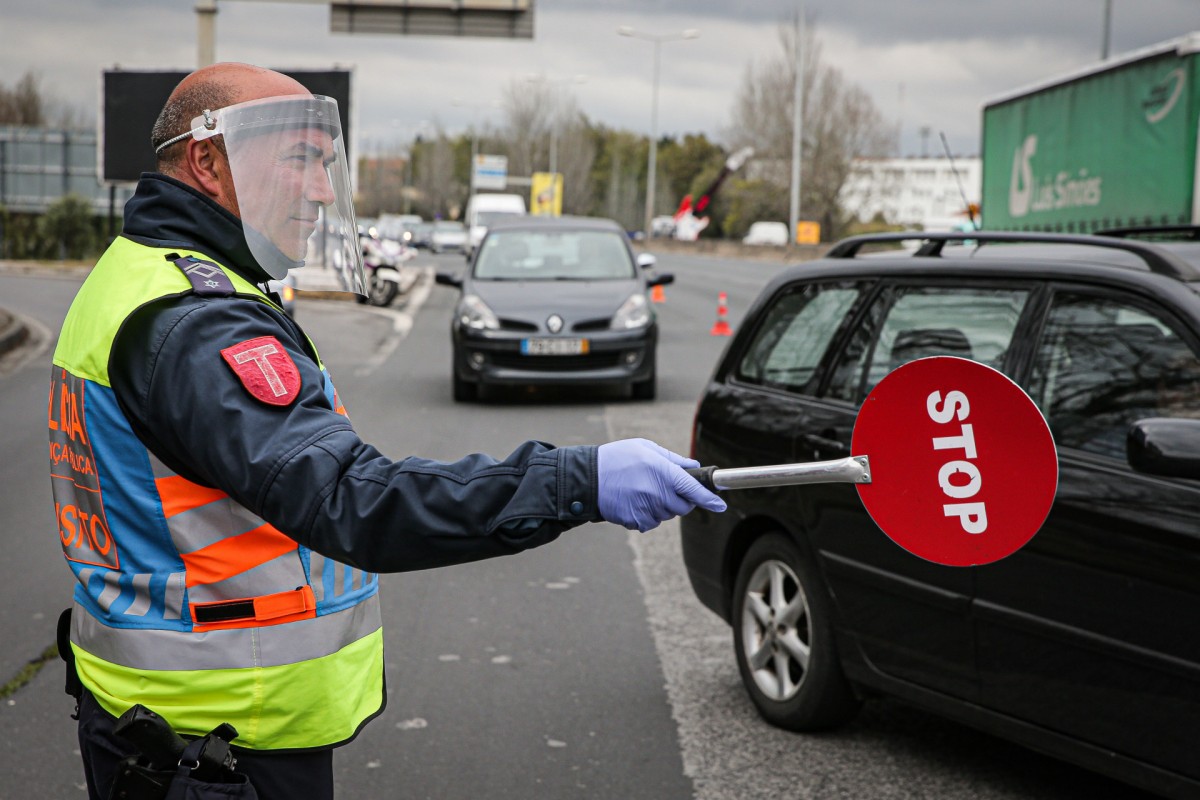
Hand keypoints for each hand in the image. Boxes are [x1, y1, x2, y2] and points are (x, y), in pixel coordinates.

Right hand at [597, 438, 726, 531]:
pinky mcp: (635, 520)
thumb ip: (672, 459)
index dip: (709, 498)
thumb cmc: (617, 459)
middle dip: (680, 500)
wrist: (587, 478)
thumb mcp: (645, 448)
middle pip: (683, 507)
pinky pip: (651, 523)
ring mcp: (646, 508)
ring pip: (667, 515)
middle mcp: (657, 492)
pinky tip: (634, 502)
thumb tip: (693, 466)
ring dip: (661, 507)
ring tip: (642, 491)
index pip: (692, 489)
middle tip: (664, 488)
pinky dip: (646, 515)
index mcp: (662, 471)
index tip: (720, 505)